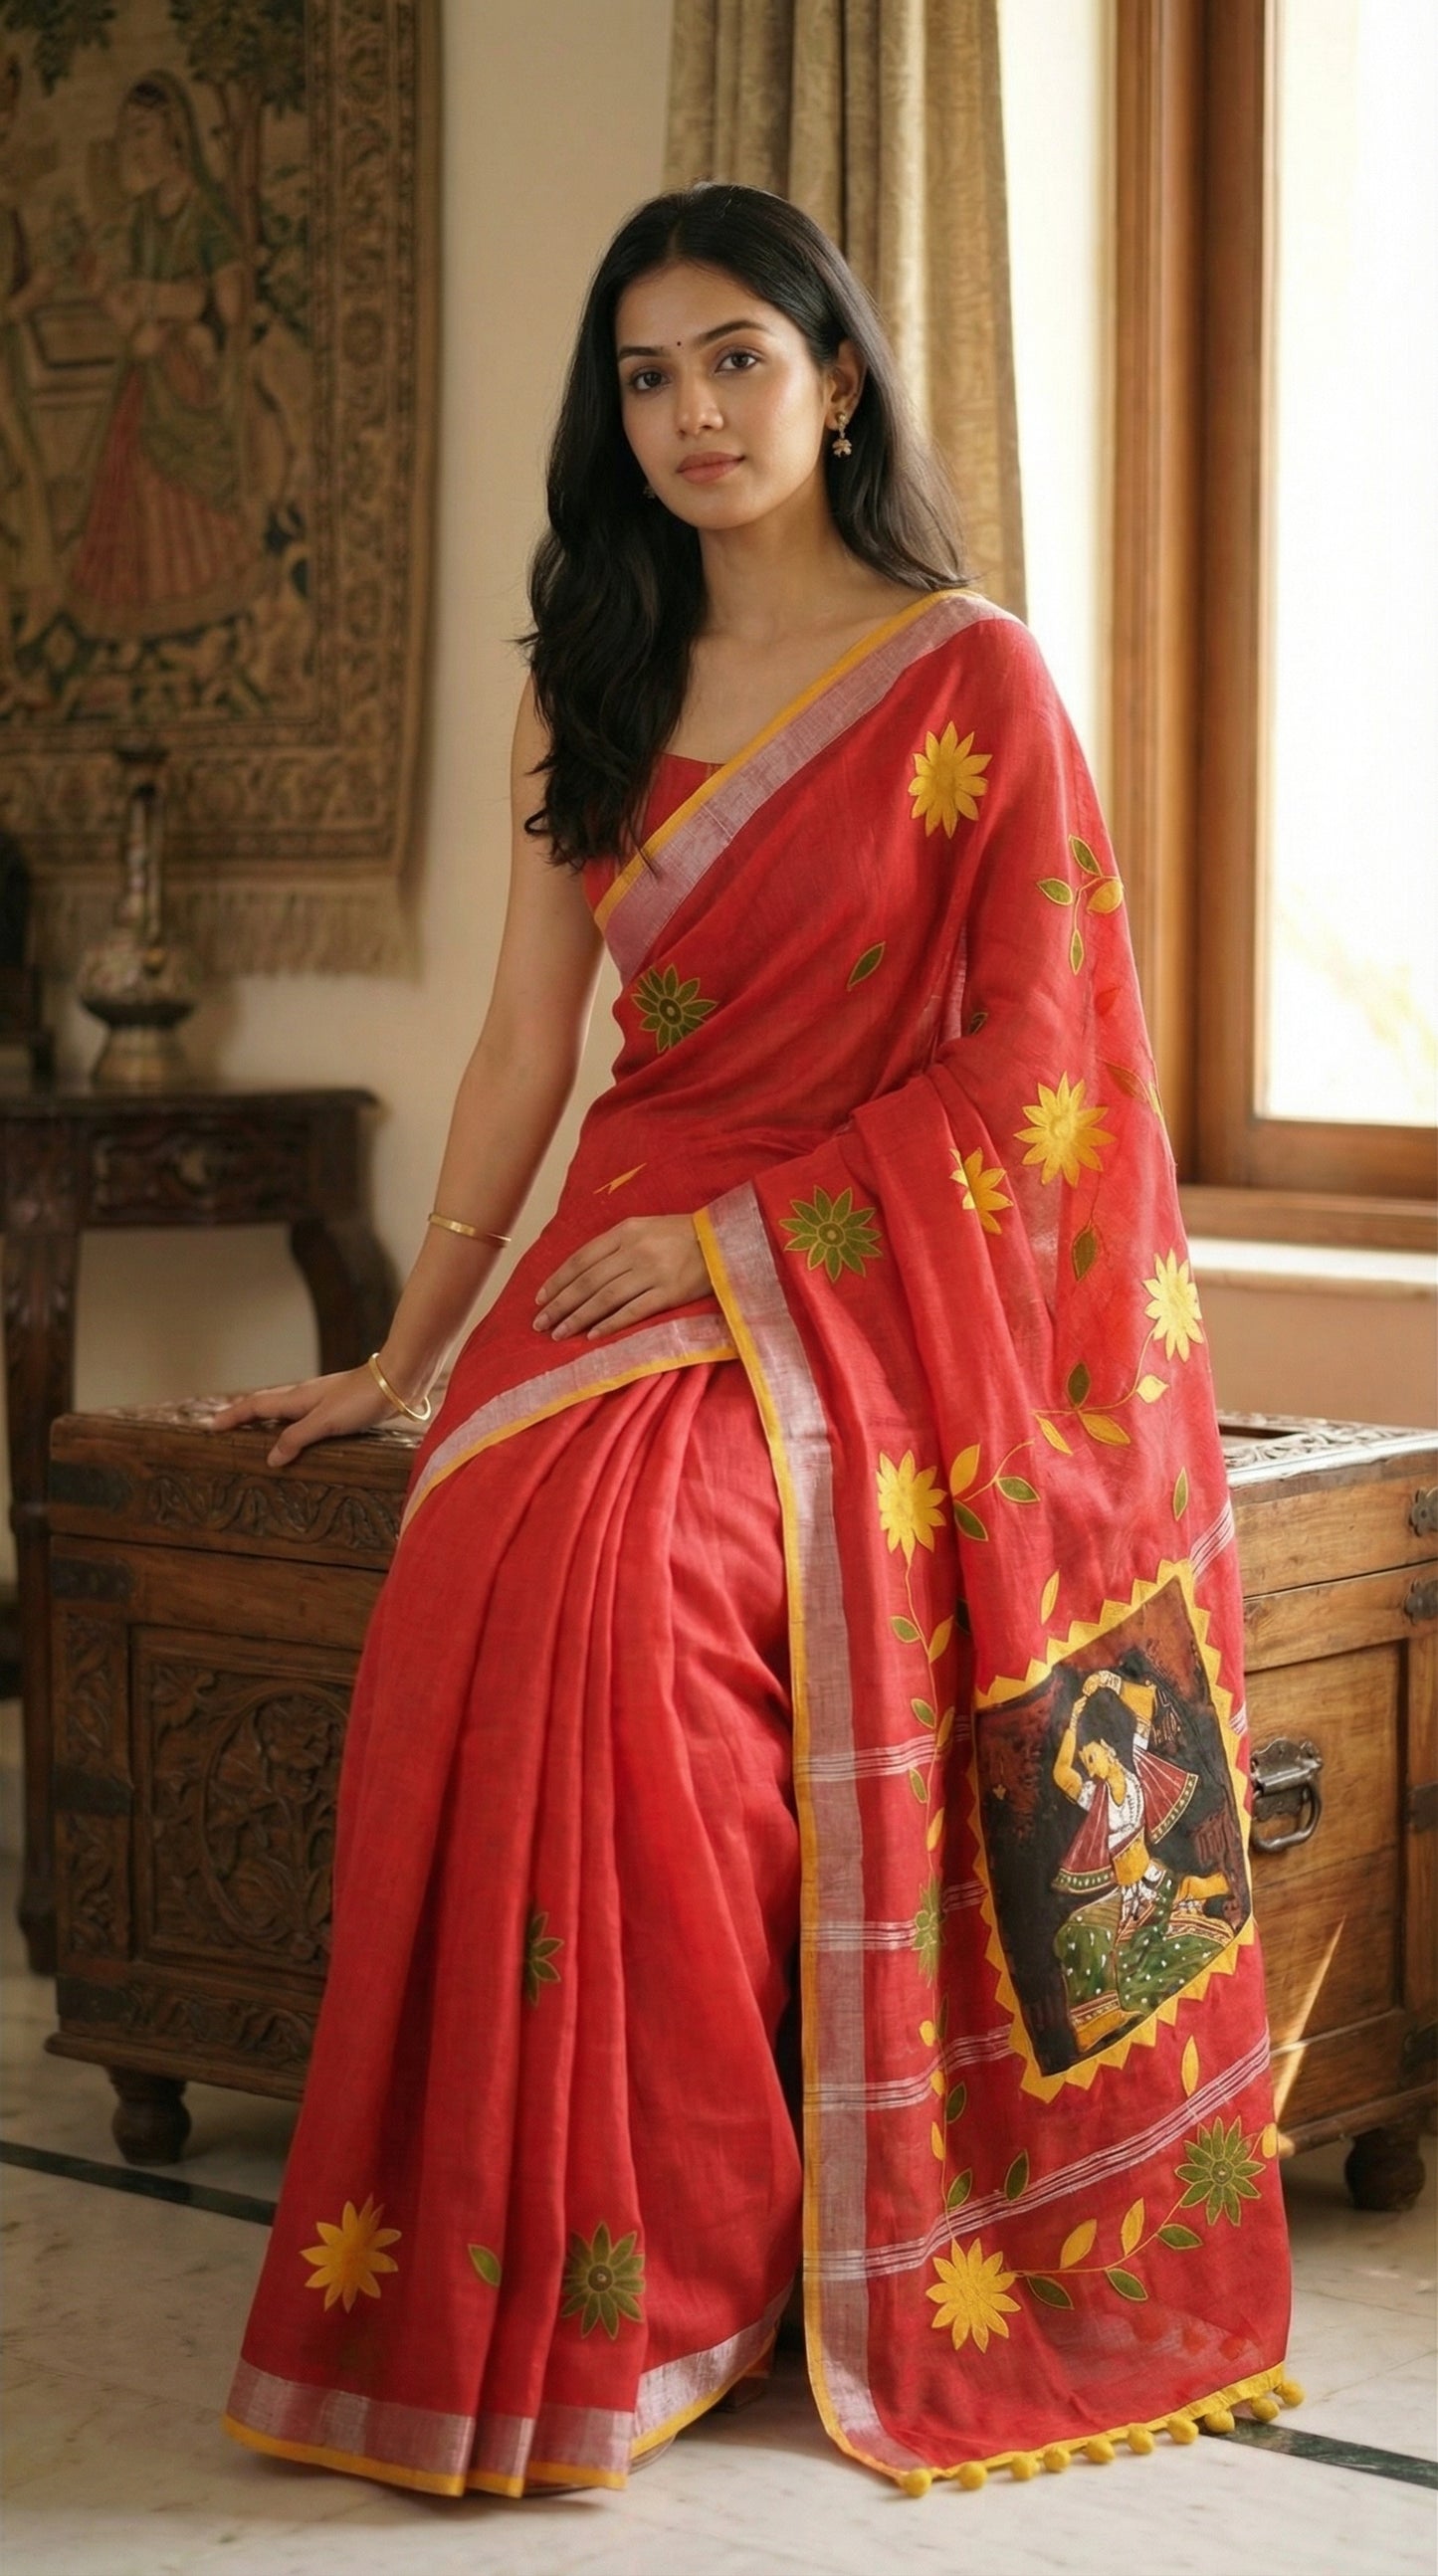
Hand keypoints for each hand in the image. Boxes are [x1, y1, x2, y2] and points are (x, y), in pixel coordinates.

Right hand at [205, 1363, 402, 1468]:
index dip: (233, 1416)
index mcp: (298, 1398)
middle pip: (266, 1404)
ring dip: (266, 1419)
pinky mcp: (340, 1407)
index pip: (255, 1407)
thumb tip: (270, 1458)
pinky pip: (304, 1416)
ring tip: (254, 1432)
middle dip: (243, 1416)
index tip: (211, 1426)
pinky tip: (299, 1434)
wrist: (398, 1381)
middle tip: (224, 1427)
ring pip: (285, 1409)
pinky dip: (290, 1424)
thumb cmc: (362, 1400)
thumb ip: (297, 1438)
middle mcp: (306, 1396)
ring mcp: (323, 1400)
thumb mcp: (326, 1422)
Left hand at [533, 1215, 708, 1341]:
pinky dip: (610, 1323)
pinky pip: (633, 1311)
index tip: (540, 1299)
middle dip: (560, 1304)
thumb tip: (581, 1272)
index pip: (582, 1259)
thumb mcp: (645, 1228)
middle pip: (588, 1281)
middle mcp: (635, 1250)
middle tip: (540, 1323)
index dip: (558, 1280)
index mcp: (626, 1231)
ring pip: (605, 1298)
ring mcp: (652, 1272)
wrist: (724, 1240)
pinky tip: (593, 1335)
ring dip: (578, 1317)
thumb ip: (615, 1246)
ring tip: (558, 1334)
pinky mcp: (669, 1293)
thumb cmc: (681, 1235)